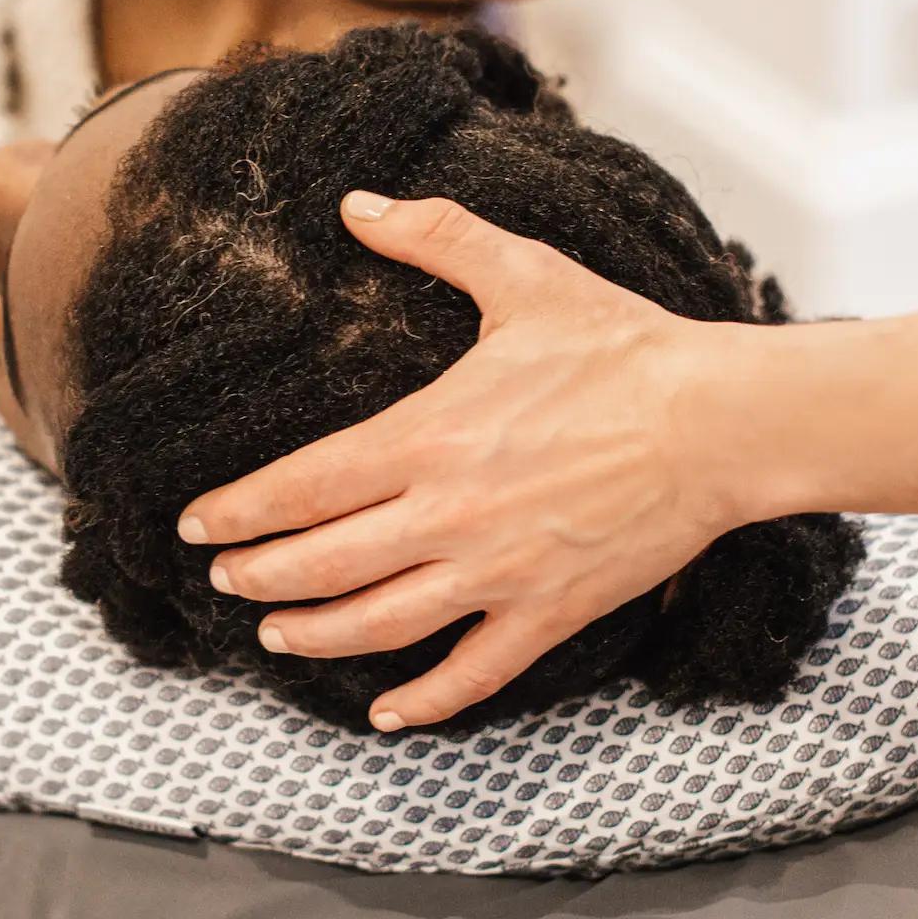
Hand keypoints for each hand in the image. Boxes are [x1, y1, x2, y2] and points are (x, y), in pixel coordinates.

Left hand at [177, 192, 758, 730]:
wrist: (721, 423)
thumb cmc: (624, 348)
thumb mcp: (524, 276)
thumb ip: (434, 237)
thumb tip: (357, 204)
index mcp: (429, 436)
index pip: (302, 485)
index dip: (239, 511)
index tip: (196, 525)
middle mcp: (449, 515)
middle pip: (322, 563)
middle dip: (260, 577)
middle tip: (222, 580)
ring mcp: (498, 572)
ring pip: (379, 625)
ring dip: (315, 635)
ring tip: (275, 637)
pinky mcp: (550, 612)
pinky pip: (473, 673)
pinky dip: (424, 701)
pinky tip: (386, 714)